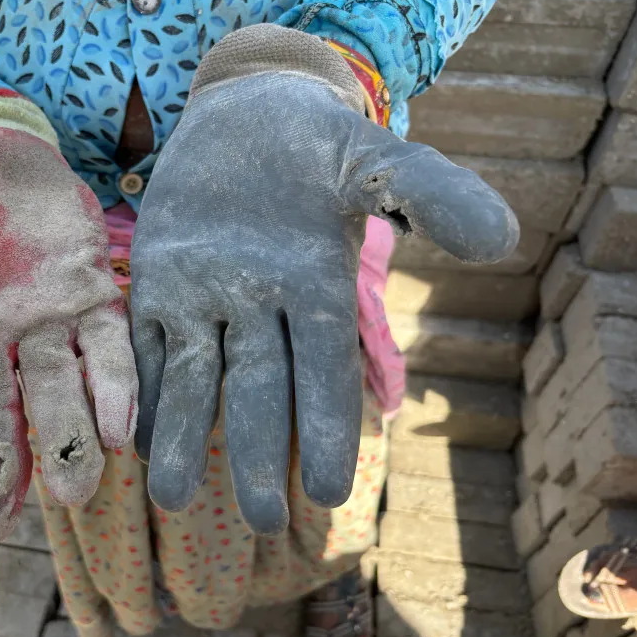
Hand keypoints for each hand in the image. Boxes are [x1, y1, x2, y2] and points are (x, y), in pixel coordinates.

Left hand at [130, 26, 517, 534]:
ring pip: (193, 378)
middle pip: (257, 388)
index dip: (327, 426)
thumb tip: (502, 241)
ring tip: (173, 500)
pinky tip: (134, 435)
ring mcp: (202, 299)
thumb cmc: (318, 142)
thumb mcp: (376, 157)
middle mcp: (257, 308)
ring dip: (184, 436)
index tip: (329, 490)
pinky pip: (144, 340)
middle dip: (257, 451)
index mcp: (313, 290)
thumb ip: (431, 193)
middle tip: (261, 520)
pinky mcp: (156, 283)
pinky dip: (140, 385)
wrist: (246, 116)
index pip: (323, 370)